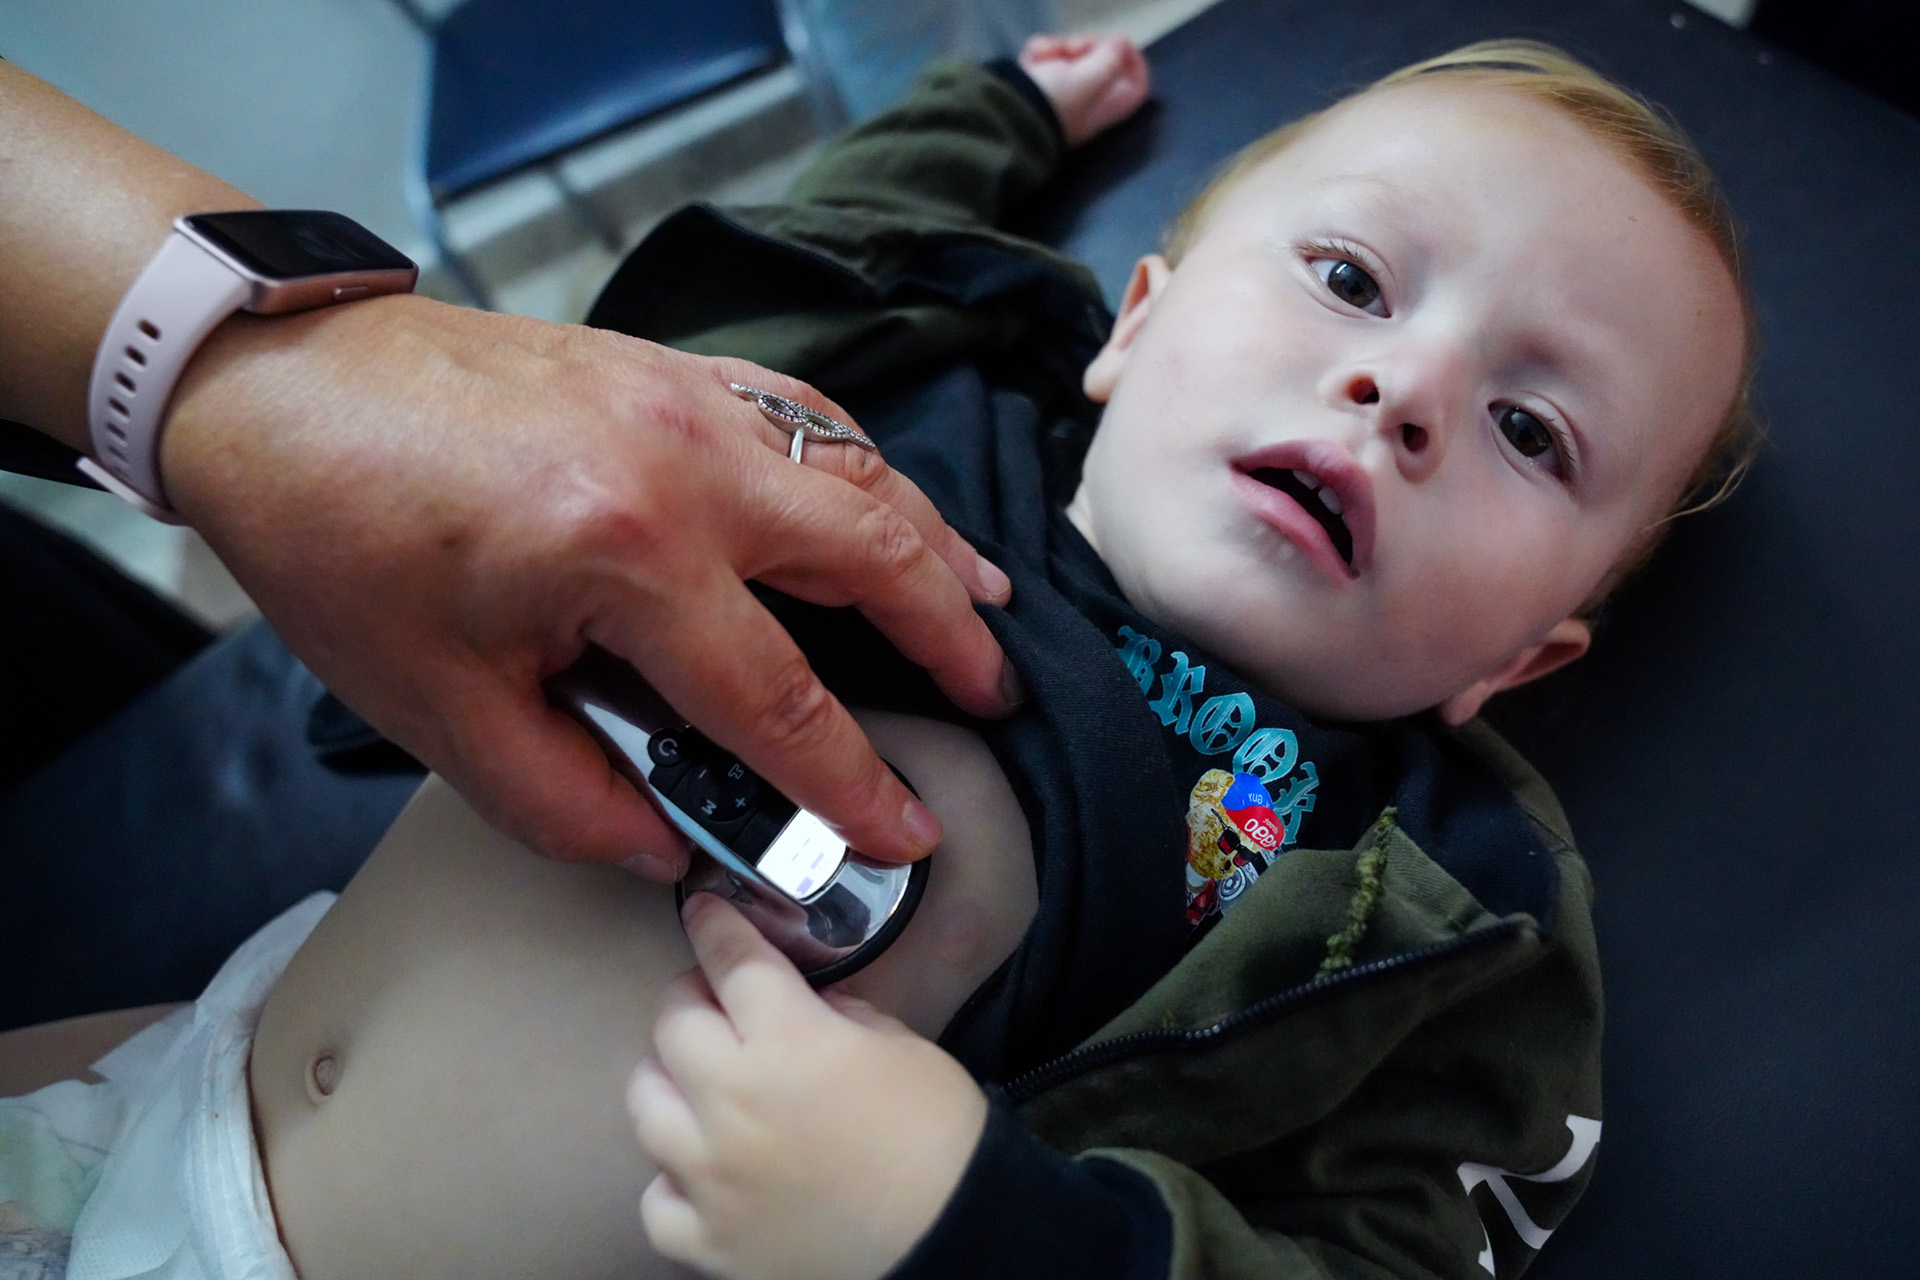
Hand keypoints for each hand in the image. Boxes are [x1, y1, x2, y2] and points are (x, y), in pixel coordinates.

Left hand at [160, 295, 1019, 872]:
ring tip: (985, 602)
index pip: (779, 695)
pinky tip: (885, 503)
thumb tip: (663, 846)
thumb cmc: (343, 537)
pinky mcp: (669, 368)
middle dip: (951, 635)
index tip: (902, 832)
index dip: (851, 781)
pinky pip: (807, 415)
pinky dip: (867, 468)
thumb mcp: (435, 704)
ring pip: (859, 470)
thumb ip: (562, 796)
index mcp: (627, 553)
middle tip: (995, 696)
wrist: (285, 387)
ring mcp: (687, 398)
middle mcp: (686, 462)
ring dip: (933, 542)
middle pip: (871, 553)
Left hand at [631, 893, 986, 1279]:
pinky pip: (656, 1198)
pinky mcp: (708, 1240)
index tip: (705, 912)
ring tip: (703, 1082)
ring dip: (670, 1079)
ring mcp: (711, 1175)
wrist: (957, 1236)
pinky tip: (705, 1168)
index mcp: (787, 1039)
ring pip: (645, 1102)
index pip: (730, 960)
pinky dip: (674, 1177)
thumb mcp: (898, 1042)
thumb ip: (834, 1013)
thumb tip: (799, 1004)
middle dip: (692, 998)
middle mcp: (732, 1101)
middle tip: (719, 1003)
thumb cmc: (939, 1133)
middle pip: (672, 1022)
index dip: (715, 926)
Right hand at [1018, 34, 1151, 146]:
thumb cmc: (1055, 102)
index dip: (1135, 62)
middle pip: (1103, 65)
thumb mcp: (1090, 79)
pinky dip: (1040, 53)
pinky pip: (1046, 59)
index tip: (1121, 44)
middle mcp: (1087, 103)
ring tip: (1047, 54)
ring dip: (1059, 47)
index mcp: (1106, 108)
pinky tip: (1033, 59)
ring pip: (1071, 57)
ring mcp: (1061, 95)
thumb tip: (1121, 45)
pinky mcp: (1036, 86)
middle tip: (1077, 47)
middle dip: (1089, 47)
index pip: (1136, 87)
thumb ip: (1111, 60)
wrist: (1006, 117)